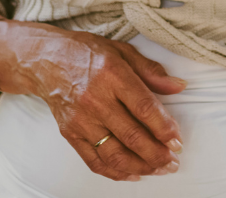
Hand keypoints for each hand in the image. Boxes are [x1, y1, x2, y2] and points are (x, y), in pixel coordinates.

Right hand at [0, 21, 183, 181]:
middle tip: (174, 160)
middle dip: (156, 153)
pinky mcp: (70, 134)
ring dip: (140, 166)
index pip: (143, 107)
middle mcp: (96, 101)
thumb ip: (152, 71)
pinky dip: (114, 172)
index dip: (163, 127)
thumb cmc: (90, 52)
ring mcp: (81, 121)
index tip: (177, 140)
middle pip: (131, 135)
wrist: (46, 61)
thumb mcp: (124, 51)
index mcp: (114, 76)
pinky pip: (94, 160)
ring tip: (159, 169)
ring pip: (114, 153)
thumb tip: (179, 86)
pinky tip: (133, 174)